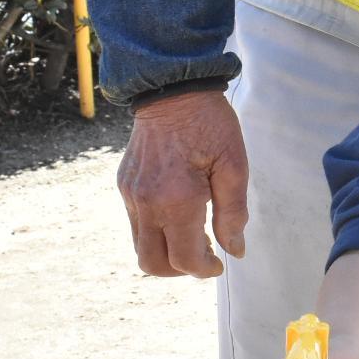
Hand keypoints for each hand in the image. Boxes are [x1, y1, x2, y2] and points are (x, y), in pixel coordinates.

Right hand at [118, 90, 248, 278]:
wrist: (172, 88)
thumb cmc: (210, 123)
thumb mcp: (234, 166)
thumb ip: (233, 213)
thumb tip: (235, 251)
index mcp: (177, 199)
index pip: (185, 259)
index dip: (204, 269)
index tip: (219, 263)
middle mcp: (146, 202)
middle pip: (153, 264)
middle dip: (179, 269)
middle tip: (204, 255)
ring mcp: (130, 194)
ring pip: (140, 247)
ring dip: (165, 252)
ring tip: (192, 234)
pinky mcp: (123, 185)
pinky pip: (135, 223)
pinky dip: (155, 231)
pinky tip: (177, 213)